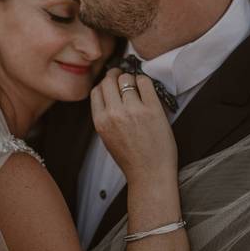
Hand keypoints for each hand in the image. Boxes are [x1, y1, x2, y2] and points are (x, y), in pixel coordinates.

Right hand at [91, 68, 177, 185]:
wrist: (150, 174)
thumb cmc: (132, 159)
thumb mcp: (108, 138)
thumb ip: (106, 117)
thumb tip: (109, 95)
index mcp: (101, 122)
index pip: (97, 90)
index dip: (105, 84)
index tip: (112, 83)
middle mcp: (114, 113)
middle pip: (110, 80)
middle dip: (117, 76)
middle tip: (124, 78)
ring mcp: (133, 110)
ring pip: (127, 78)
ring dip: (132, 79)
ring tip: (137, 85)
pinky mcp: (152, 109)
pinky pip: (145, 82)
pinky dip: (145, 81)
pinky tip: (147, 89)